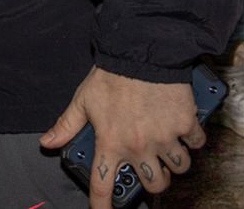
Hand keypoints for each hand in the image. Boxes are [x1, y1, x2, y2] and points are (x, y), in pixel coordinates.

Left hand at [39, 67, 203, 207]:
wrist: (142, 51)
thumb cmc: (111, 76)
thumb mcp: (83, 100)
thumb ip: (66, 125)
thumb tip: (47, 142)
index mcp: (111, 142)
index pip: (103, 184)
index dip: (102, 205)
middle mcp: (139, 146)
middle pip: (154, 184)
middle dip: (154, 182)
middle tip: (150, 169)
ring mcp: (165, 137)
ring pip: (178, 168)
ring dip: (174, 162)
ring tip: (168, 149)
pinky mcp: (185, 124)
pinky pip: (196, 144)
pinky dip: (192, 140)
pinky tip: (183, 129)